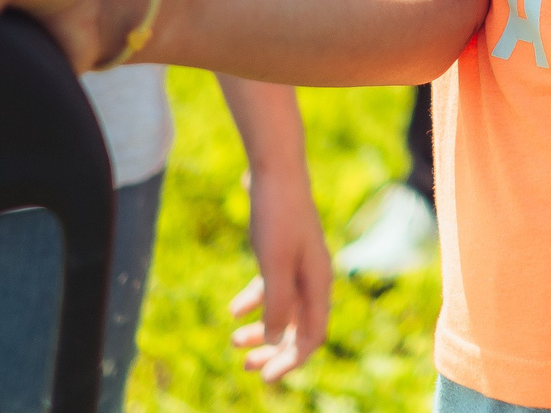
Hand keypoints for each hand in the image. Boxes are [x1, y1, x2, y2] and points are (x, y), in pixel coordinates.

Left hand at [226, 166, 330, 383]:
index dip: (291, 361)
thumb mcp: (275, 264)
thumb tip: (272, 342)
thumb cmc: (278, 217)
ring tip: (234, 343)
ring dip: (262, 331)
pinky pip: (271, 289)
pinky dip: (254, 304)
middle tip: (246, 367)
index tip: (265, 378)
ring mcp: (298, 265)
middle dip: (274, 352)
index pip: (312, 336)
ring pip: (283, 311)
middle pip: (298, 328)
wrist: (276, 171)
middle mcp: (312, 278)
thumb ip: (276, 305)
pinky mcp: (282, 253)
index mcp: (318, 283)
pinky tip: (232, 312)